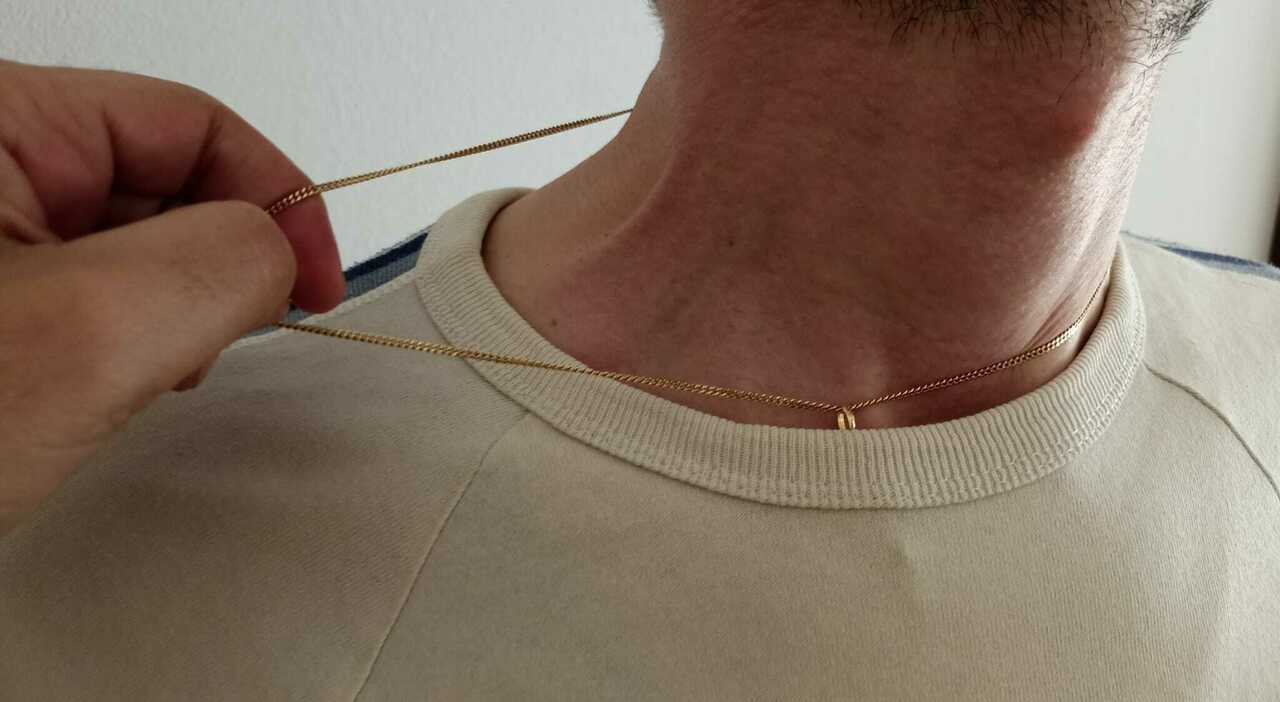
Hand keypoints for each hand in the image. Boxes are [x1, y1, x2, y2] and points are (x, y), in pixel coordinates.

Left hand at [0, 60, 344, 535]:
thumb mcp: (87, 334)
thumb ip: (221, 262)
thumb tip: (279, 250)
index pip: (188, 123)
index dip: (276, 196)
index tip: (314, 283)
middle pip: (160, 178)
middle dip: (217, 260)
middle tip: (226, 340)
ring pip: (126, 241)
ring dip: (168, 308)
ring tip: (142, 373)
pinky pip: (85, 291)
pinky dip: (123, 339)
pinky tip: (104, 385)